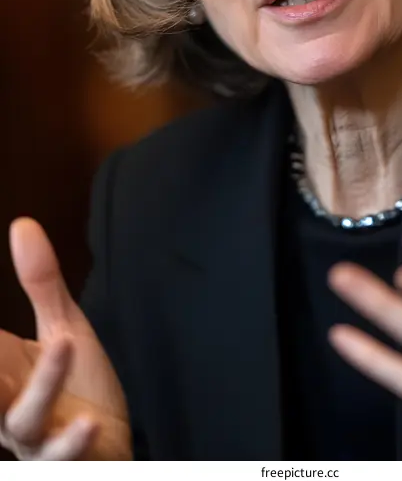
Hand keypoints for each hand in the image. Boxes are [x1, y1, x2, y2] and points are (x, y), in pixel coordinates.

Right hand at [0, 219, 130, 459]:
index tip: (10, 333)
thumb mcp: (62, 327)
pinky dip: (71, 442)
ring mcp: (35, 439)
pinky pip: (62, 457)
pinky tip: (87, 423)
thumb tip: (22, 223)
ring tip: (64, 342)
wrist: (112, 446)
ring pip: (24, 418)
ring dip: (44, 384)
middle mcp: (5, 410)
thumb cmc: (78, 388)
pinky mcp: (66, 461)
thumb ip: (39, 283)